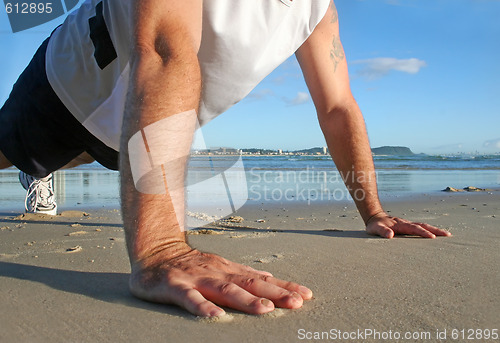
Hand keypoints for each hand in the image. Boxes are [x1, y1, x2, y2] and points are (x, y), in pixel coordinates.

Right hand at [129, 245, 312, 316]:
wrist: (156, 252)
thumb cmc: (191, 264)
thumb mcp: (220, 267)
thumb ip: (243, 275)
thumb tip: (271, 279)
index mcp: (229, 271)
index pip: (261, 280)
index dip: (284, 287)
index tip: (307, 295)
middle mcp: (218, 273)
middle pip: (249, 284)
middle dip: (274, 294)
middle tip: (296, 303)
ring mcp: (198, 279)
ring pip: (225, 290)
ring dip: (246, 300)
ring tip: (265, 310)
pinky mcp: (176, 286)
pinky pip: (190, 298)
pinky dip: (203, 307)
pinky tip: (216, 317)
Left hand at [365, 213, 451, 238]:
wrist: (374, 217)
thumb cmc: (375, 225)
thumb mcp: (376, 229)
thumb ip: (382, 231)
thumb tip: (390, 235)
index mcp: (401, 224)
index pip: (415, 228)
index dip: (423, 233)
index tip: (433, 237)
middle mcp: (407, 223)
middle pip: (423, 225)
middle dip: (436, 230)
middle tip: (448, 235)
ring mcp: (408, 224)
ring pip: (424, 226)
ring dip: (435, 229)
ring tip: (447, 234)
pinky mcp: (408, 226)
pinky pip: (421, 227)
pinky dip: (429, 230)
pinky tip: (435, 234)